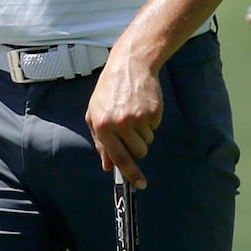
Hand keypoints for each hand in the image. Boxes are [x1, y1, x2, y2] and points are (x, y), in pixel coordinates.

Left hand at [84, 50, 163, 185]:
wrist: (129, 65)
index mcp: (102, 126)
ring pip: (148, 141)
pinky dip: (151, 120)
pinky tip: (142, 105)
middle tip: (131, 129)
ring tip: (134, 112)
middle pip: (138, 152)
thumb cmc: (109, 91)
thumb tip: (108, 166)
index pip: (119, 158)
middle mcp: (120, 124)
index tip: (140, 184)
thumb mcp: (95, 115)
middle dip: (137, 146)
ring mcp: (137, 117)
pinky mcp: (153, 111)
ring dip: (143, 132)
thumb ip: (101, 142)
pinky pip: (155, 127)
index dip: (131, 174)